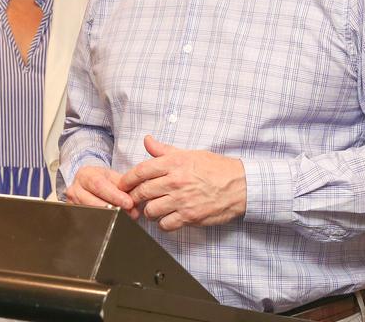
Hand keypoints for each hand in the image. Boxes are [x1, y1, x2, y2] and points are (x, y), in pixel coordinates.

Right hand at [65, 165, 136, 217]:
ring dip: (111, 218)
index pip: (99, 185)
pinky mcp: (73, 216)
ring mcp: (71, 204)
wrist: (87, 184)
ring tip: (126, 217)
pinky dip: (104, 224)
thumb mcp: (111, 177)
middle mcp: (75, 189)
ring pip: (91, 215)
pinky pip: (89, 223)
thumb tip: (133, 202)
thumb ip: (123, 186)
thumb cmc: (101, 180)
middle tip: (130, 213)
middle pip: (94, 202)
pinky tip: (114, 221)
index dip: (114, 195)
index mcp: (84, 175)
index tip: (128, 202)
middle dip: (114, 209)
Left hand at [118, 135, 246, 231]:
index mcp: (175, 163)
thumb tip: (147, 140)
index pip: (141, 171)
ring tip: (154, 208)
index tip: (123, 184)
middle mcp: (176, 181)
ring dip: (149, 211)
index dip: (127, 179)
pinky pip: (165, 225)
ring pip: (151, 210)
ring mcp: (182, 200)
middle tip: (134, 199)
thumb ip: (165, 150)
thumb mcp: (190, 154)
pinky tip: (167, 218)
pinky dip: (163, 223)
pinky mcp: (189, 216)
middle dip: (134, 197)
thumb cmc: (216, 168)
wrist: (240, 185)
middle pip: (142, 192)